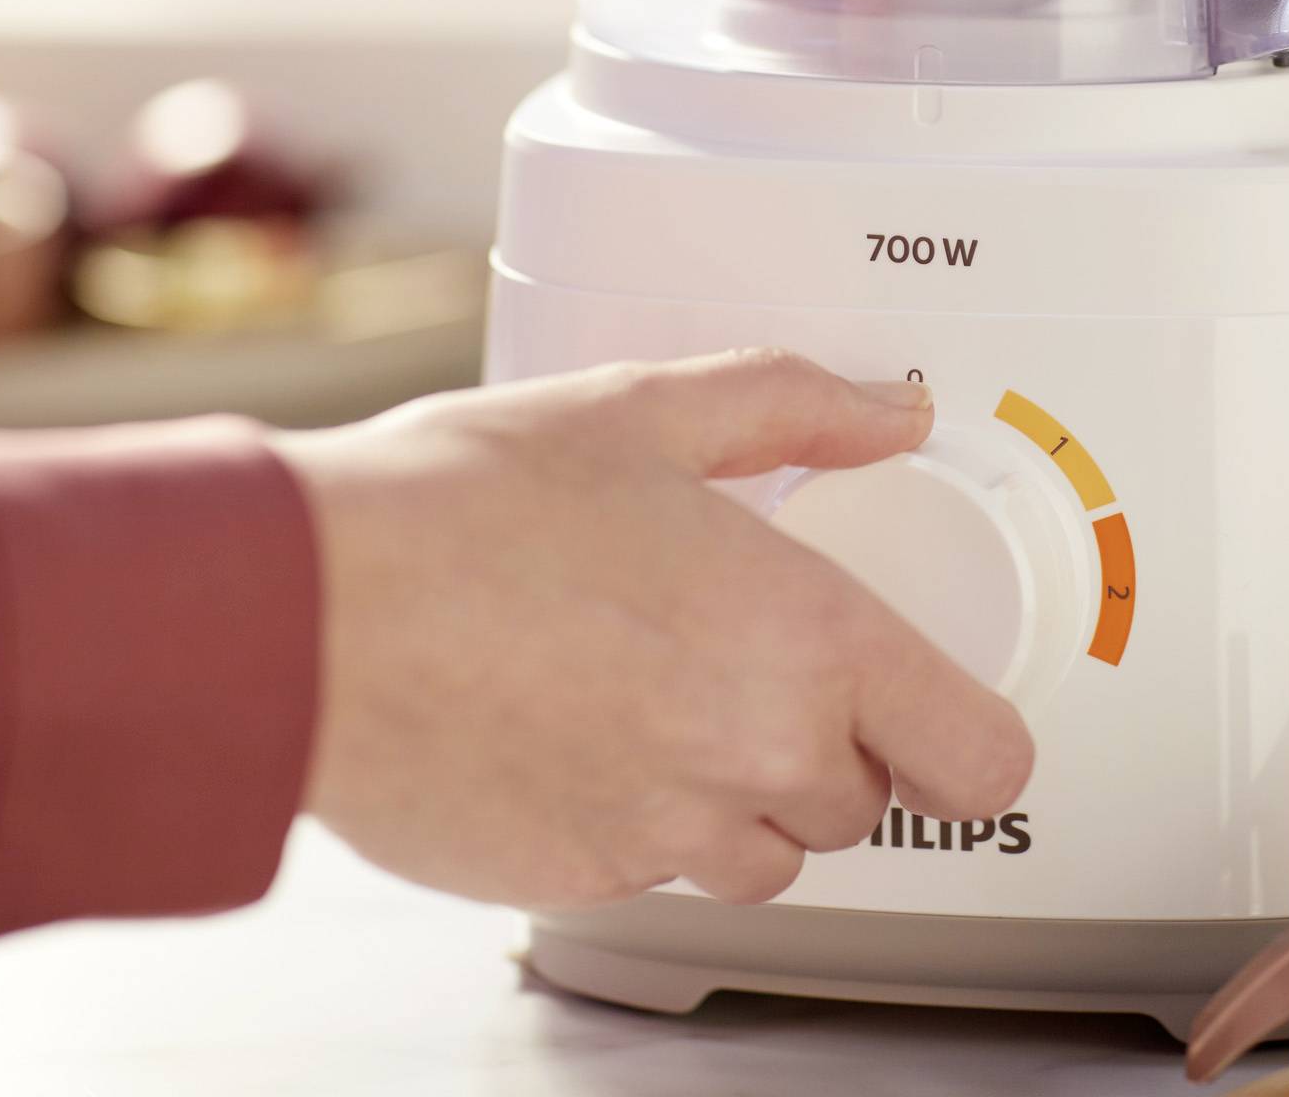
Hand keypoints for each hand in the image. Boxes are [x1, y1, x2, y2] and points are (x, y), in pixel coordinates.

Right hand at [275, 349, 1035, 908]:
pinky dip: (639, 822)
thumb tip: (887, 413)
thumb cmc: (460, 509)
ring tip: (661, 702)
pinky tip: (578, 737)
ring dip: (742, 798)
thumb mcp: (645, 410)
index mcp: (804, 639)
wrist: (308, 612)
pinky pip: (656, 872)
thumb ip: (794, 409)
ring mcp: (666, 832)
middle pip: (865, 804)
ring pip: (767, 855)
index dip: (973, 742)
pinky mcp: (582, 880)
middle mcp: (753, 753)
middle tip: (748, 664)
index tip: (947, 720)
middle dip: (827, 745)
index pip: (980, 759)